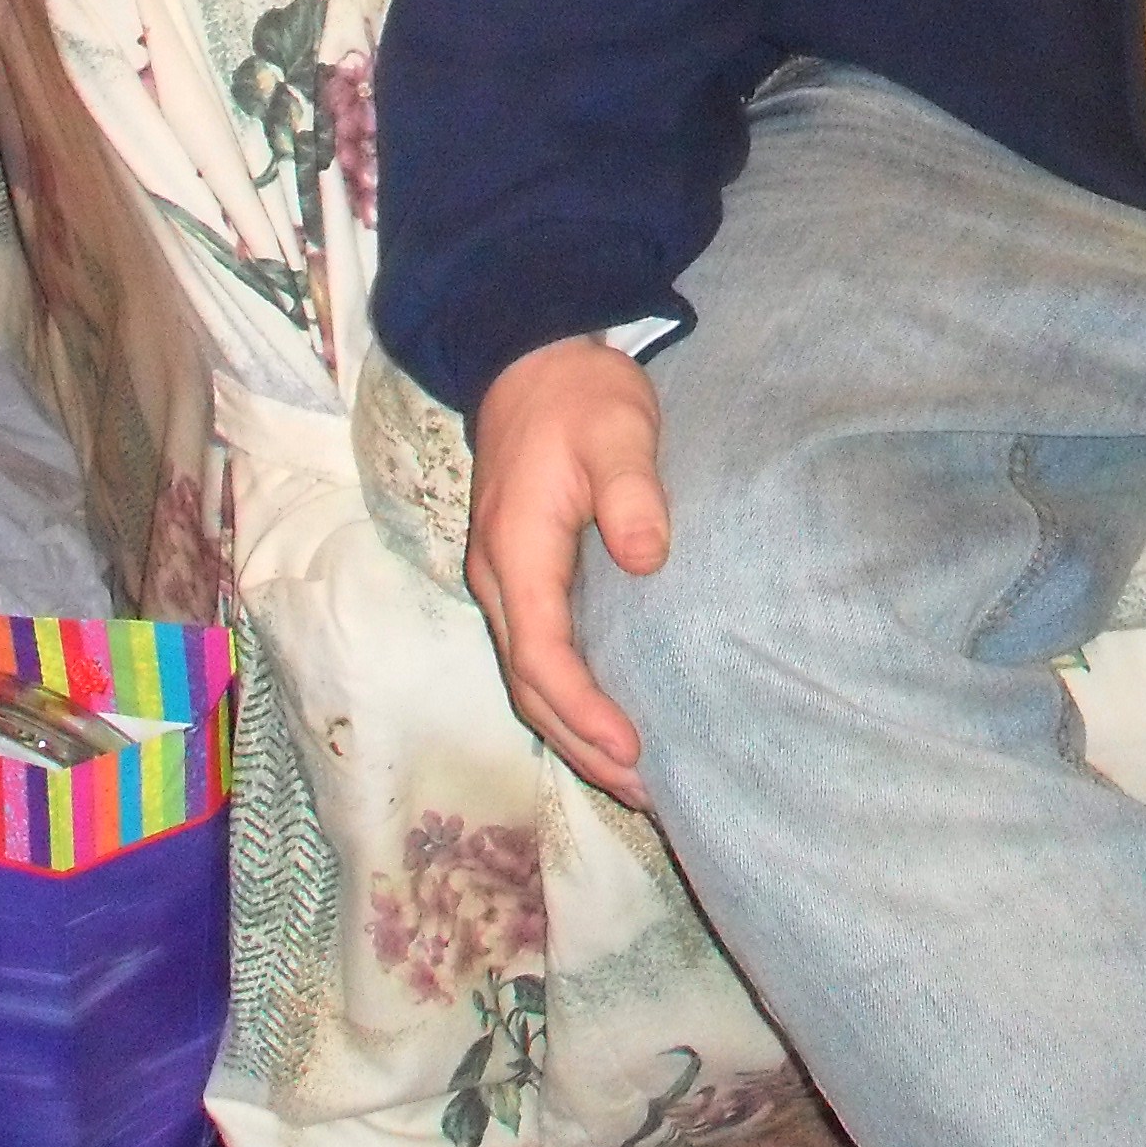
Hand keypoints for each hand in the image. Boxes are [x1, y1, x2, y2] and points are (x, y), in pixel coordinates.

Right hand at [465, 335, 671, 807]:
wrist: (532, 358)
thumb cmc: (580, 395)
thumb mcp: (618, 429)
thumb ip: (632, 490)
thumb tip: (647, 558)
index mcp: (517, 550)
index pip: (542, 655)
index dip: (583, 709)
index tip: (631, 747)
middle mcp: (498, 577)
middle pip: (528, 685)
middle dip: (580, 742)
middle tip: (644, 788)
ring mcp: (504, 578)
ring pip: (527, 676)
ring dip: (572, 729)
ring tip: (632, 775)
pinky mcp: (520, 575)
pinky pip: (537, 654)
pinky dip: (567, 696)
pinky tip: (607, 714)